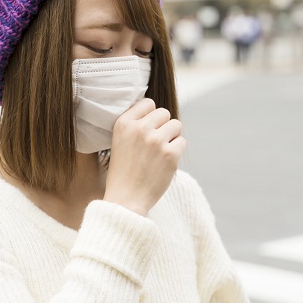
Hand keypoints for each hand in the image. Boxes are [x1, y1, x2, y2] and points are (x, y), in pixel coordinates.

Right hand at [104, 98, 185, 215]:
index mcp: (123, 123)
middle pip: (164, 113)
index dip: (151, 116)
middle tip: (155, 145)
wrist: (126, 199)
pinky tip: (164, 163)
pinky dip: (176, 152)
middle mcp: (139, 129)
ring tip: (160, 153)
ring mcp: (156, 141)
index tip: (147, 130)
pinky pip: (182, 142)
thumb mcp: (120, 141)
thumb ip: (136, 125)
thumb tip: (159, 112)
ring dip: (172, 137)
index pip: (148, 103)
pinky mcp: (170, 154)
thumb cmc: (124, 171)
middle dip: (163, 126)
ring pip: (176, 125)